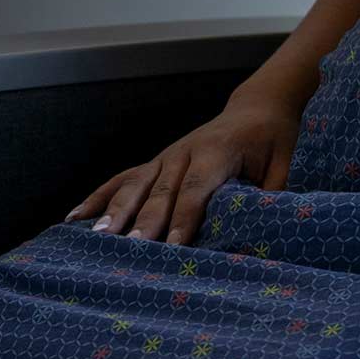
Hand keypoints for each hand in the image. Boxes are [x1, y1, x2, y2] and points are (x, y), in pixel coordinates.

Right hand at [67, 88, 301, 245]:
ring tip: (96, 237)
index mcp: (219, 151)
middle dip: (144, 221)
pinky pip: (123, 179)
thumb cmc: (274, 139)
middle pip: (161, 191)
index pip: (198, 189)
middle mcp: (186, 152)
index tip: (172, 245)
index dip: (184, 217)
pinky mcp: (156, 162)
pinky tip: (74, 218)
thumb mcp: (285, 163)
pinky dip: (99, 197)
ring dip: (115, 210)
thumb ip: (274, 193)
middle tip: (129, 249)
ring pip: (136, 184)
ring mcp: (166, 156)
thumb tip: (268, 227)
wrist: (257, 109)